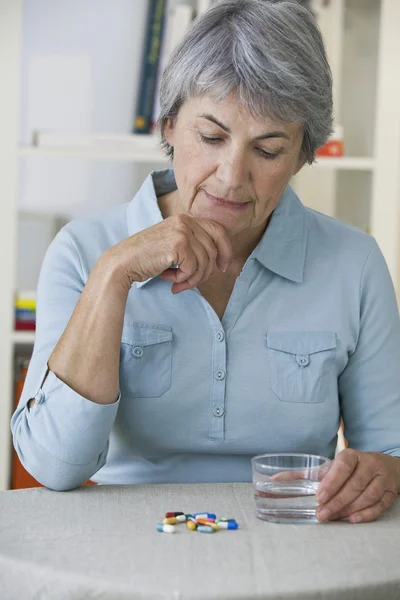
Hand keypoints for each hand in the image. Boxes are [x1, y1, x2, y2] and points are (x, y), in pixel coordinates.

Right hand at [106, 214, 231, 293]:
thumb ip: (193, 246)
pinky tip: (168, 278)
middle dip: (205, 272)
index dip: (225, 250)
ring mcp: (182, 231)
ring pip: (204, 263)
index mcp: (185, 218)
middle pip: (213, 250)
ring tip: (176, 282)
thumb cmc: (146, 258)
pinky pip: (193, 268)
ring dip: (192, 279)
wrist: (122, 263)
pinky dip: (183, 279)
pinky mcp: (178, 244)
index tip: (222, 267)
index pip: (218, 230)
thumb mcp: (173, 245)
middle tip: (189, 283)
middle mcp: (185, 221)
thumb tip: (219, 261)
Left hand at [315, 449, 397, 523]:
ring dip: (349, 509)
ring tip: (333, 518)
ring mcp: (382, 479)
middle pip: (354, 484)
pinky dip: (367, 514)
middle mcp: (369, 464)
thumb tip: (282, 478)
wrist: (384, 467)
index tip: (319, 497)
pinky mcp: (390, 493)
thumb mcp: (334, 466)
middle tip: (322, 514)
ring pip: (368, 496)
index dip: (331, 482)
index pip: (343, 467)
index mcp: (352, 456)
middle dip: (337, 501)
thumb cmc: (352, 468)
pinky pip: (380, 505)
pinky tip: (353, 520)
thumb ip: (310, 473)